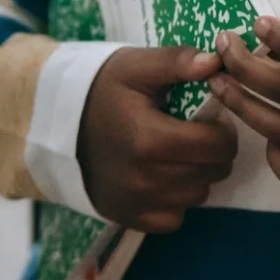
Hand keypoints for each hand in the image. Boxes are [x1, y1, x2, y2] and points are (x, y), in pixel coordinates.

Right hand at [78, 47, 238, 233]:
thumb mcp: (136, 67)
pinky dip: (176, 200)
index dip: (223, 130)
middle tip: (195, 134)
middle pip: (212, 172)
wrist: (57, 124)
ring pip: (197, 195)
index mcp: (150, 139)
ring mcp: (137, 203)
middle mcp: (145, 179)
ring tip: (177, 154)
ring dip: (197, 175)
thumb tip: (215, 62)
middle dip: (213, 152)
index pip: (218, 145)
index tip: (209, 119)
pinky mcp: (129, 218)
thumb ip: (177, 61)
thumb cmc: (103, 91)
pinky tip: (162, 178)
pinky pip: (175, 218)